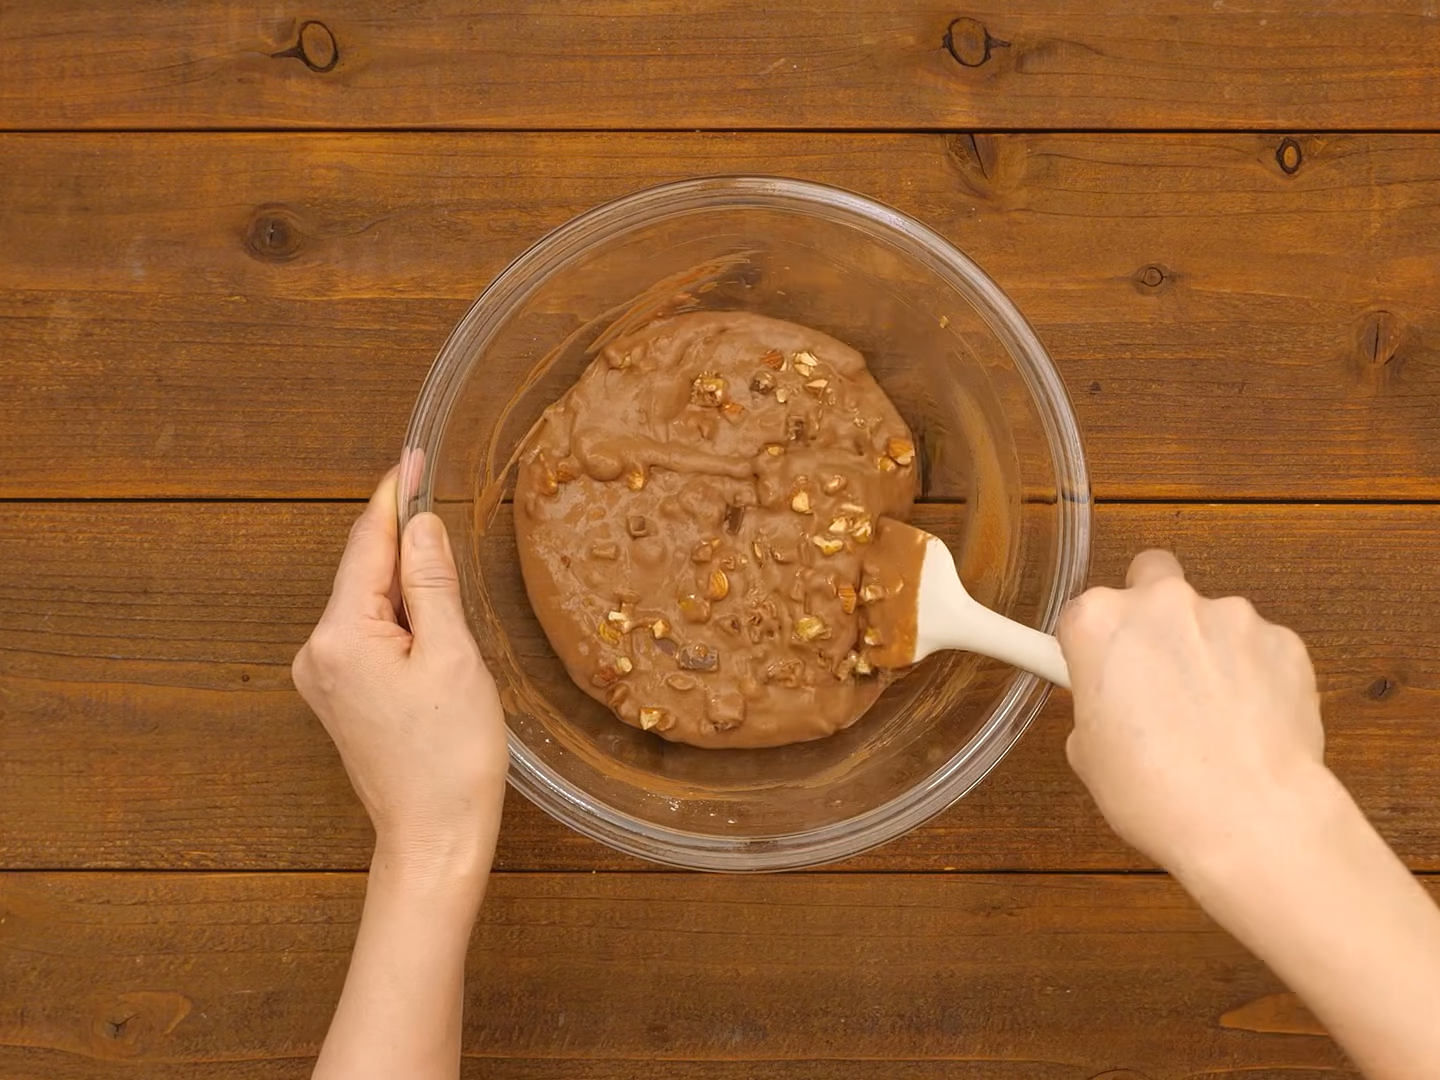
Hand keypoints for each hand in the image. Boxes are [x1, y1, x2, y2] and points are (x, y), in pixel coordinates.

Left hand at [293, 466, 507, 874]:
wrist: (434, 838)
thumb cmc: (450, 758)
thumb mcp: (454, 656)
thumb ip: (432, 582)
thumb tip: (421, 523)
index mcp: (340, 636)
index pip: (367, 543)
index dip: (394, 495)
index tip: (412, 455)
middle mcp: (318, 652)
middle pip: (364, 570)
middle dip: (404, 538)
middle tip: (437, 493)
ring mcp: (325, 677)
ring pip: (369, 602)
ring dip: (408, 582)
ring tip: (449, 573)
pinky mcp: (341, 696)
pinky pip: (370, 633)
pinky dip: (402, 616)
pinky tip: (434, 620)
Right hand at [1056, 549, 1323, 876]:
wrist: (1249, 818)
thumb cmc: (1159, 792)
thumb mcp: (1088, 754)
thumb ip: (1097, 705)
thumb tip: (1117, 705)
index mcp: (1100, 623)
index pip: (1082, 611)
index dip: (1092, 644)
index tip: (1098, 667)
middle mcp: (1163, 603)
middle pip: (1151, 579)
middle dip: (1152, 614)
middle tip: (1154, 673)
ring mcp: (1230, 617)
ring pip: (1211, 617)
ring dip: (1206, 649)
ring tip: (1209, 716)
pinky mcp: (1283, 641)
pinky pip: (1259, 647)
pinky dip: (1253, 674)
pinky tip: (1246, 723)